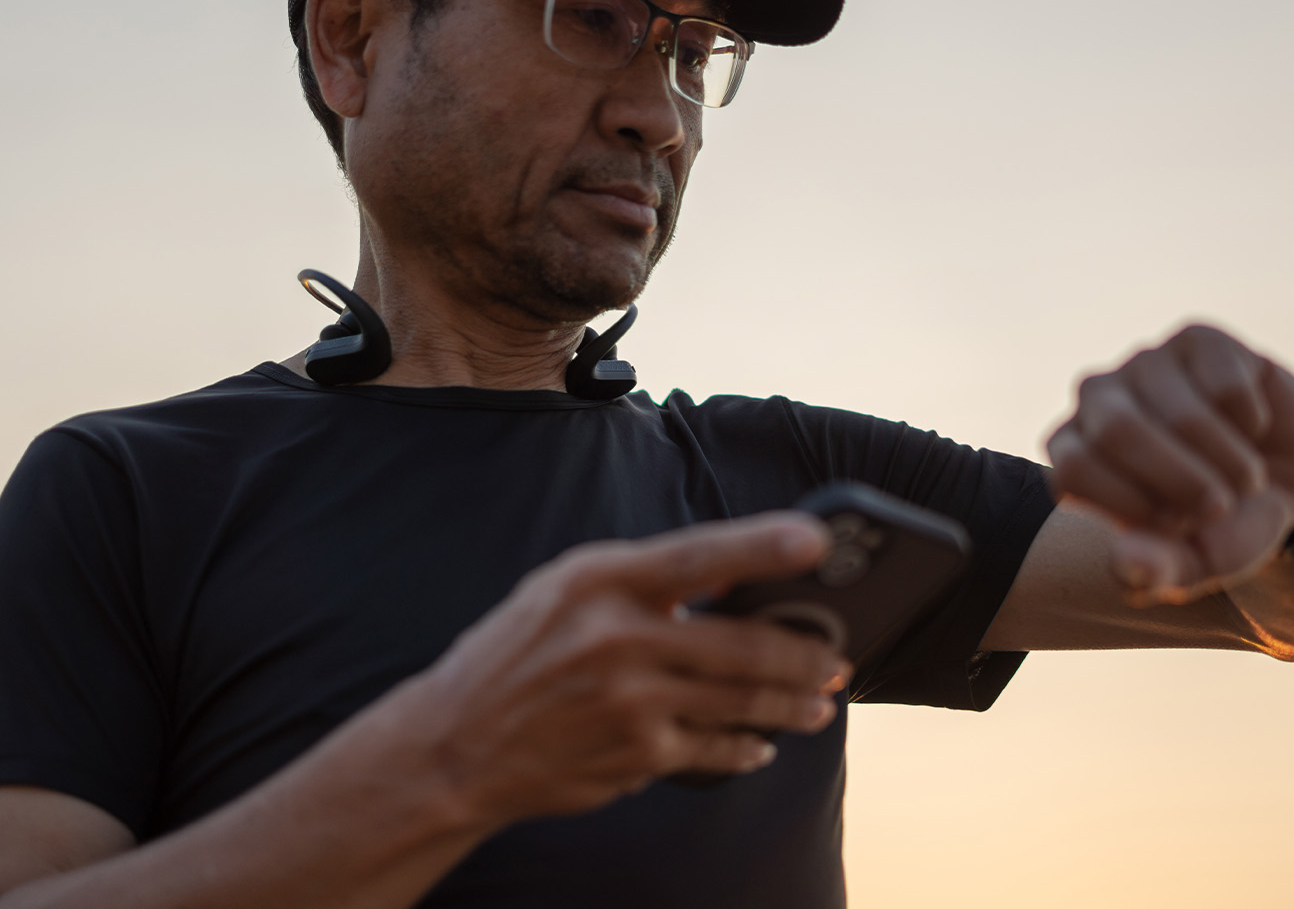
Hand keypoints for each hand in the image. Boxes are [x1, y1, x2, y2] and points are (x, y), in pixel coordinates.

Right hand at [390, 513, 849, 823]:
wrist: (456, 743)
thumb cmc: (517, 654)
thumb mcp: (566, 590)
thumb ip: (644, 583)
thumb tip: (732, 584)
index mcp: (600, 581)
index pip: (698, 555)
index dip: (762, 546)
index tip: (815, 539)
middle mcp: (616, 639)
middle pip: (740, 644)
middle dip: (803, 654)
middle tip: (837, 656)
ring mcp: (629, 702)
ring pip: (739, 702)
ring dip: (791, 704)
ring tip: (818, 702)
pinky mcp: (634, 755)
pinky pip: (713, 750)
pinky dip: (745, 748)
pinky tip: (760, 743)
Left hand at [1046, 324, 1293, 605]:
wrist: (1285, 481)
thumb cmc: (1221, 523)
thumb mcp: (1194, 562)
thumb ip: (1156, 571)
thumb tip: (1128, 567)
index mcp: (1074, 451)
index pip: (1070, 469)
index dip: (1131, 504)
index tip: (1175, 527)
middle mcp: (1098, 398)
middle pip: (1118, 430)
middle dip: (1182, 481)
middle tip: (1219, 508)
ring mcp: (1146, 363)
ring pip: (1181, 412)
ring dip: (1229, 462)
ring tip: (1245, 479)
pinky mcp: (1198, 340)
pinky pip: (1227, 386)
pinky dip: (1253, 424)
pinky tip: (1252, 428)